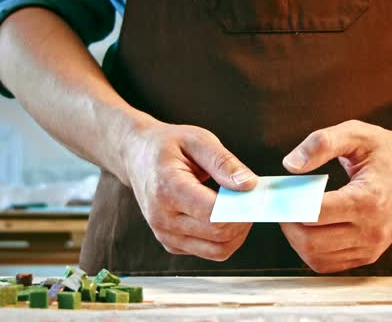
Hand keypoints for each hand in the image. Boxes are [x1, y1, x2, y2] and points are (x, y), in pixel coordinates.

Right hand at [123, 121, 257, 260]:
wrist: (136, 156)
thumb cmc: (167, 145)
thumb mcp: (197, 140)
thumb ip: (224, 163)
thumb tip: (249, 185)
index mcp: (167, 189)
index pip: (214, 214)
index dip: (241, 208)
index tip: (255, 194)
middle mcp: (162, 218)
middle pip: (219, 236)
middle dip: (244, 220)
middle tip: (250, 199)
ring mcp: (165, 234)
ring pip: (217, 251)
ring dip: (237, 233)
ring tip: (238, 208)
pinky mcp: (171, 243)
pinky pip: (209, 252)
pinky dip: (224, 239)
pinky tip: (223, 216)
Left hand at [280, 120, 391, 272]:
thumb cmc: (387, 150)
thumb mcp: (356, 133)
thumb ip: (321, 144)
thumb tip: (290, 165)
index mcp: (369, 199)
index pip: (315, 213)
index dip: (289, 204)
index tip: (278, 192)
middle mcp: (373, 229)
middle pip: (311, 241)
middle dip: (288, 224)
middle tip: (282, 204)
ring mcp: (373, 246)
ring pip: (316, 257)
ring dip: (296, 239)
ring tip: (294, 215)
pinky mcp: (370, 255)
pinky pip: (328, 264)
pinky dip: (310, 250)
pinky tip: (310, 228)